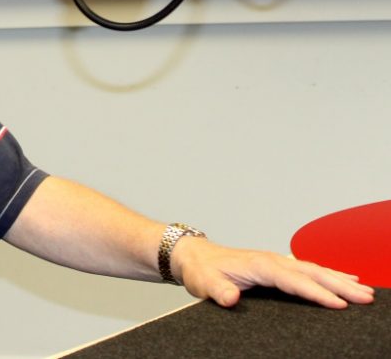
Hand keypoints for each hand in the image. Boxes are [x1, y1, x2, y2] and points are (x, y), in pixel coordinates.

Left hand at [172, 237, 375, 308]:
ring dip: (340, 279)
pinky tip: (345, 278)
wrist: (192, 255)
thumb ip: (218, 290)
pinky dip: (329, 274)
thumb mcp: (204, 283)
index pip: (294, 281)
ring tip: (365, 291)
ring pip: (314, 270)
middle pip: (312, 272)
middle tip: (366, 298)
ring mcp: (275, 261)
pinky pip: (308, 270)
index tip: (338, 304)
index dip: (316, 293)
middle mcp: (271, 260)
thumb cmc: (200, 269)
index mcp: (259, 264)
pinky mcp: (276, 266)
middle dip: (340, 285)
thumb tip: (231, 297)